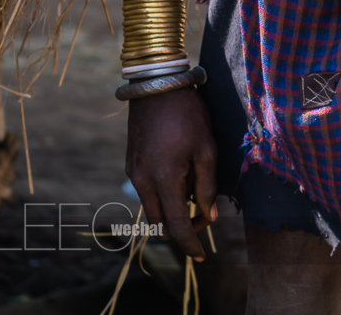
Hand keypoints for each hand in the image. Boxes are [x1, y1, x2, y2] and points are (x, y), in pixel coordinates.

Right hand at [125, 88, 218, 259]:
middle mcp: (142, 182)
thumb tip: (209, 217)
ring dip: (171, 211)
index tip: (202, 256)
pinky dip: (162, 195)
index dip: (190, 245)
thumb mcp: (206, 147)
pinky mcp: (131, 164)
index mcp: (163, 180)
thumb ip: (207, 186)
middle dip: (182, 229)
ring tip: (193, 188)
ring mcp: (133, 173)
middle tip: (204, 217)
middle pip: (161, 224)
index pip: (177, 226)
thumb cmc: (187, 114)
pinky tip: (179, 175)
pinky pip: (146, 192)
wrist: (157, 85)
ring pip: (152, 210)